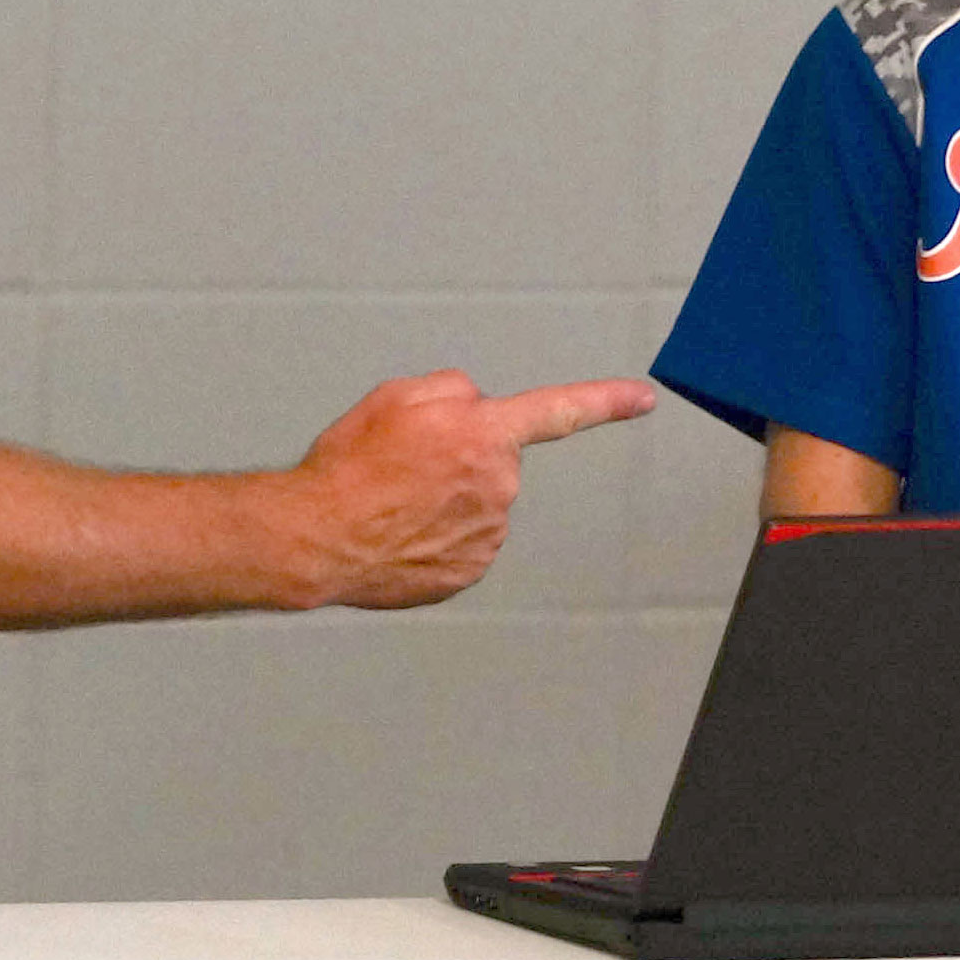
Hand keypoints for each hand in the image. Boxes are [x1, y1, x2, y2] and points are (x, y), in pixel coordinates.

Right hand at [286, 370, 655, 609]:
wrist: (317, 536)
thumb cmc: (349, 467)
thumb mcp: (395, 395)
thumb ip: (452, 390)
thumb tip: (476, 407)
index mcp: (484, 433)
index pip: (558, 411)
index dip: (605, 401)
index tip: (642, 399)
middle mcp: (499, 484)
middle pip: (494, 458)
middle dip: (461, 456)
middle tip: (406, 465)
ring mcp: (489, 533)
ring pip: (479, 501)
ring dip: (448, 498)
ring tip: (396, 501)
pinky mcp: (471, 569)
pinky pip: (466, 541)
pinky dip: (439, 535)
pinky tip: (403, 531)